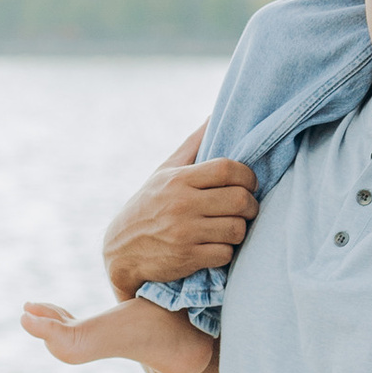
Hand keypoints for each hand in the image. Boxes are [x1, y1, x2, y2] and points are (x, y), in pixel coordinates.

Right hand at [101, 123, 260, 299]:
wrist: (121, 250)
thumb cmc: (150, 205)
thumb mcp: (165, 171)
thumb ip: (192, 145)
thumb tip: (214, 114)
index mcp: (178, 179)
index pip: (226, 169)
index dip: (247, 176)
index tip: (248, 183)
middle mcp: (182, 204)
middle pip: (238, 199)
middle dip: (251, 204)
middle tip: (247, 207)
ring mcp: (184, 233)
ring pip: (237, 228)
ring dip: (240, 229)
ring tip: (232, 226)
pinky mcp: (187, 258)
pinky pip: (225, 253)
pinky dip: (227, 251)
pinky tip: (218, 245)